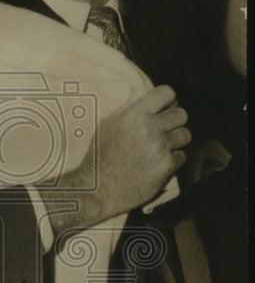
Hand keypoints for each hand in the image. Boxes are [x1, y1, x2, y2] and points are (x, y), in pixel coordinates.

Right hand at [45, 84, 190, 234]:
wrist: (97, 189)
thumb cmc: (98, 157)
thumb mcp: (107, 126)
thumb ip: (129, 111)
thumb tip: (145, 99)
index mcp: (134, 114)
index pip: (167, 93)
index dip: (169, 100)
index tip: (166, 107)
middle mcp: (149, 128)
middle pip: (181, 114)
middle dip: (175, 121)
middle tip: (166, 130)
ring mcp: (160, 147)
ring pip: (185, 135)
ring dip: (176, 141)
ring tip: (162, 148)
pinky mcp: (166, 166)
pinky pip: (181, 156)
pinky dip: (173, 160)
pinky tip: (158, 164)